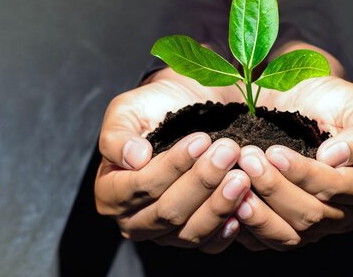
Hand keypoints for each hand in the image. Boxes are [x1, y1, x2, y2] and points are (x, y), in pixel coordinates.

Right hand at [94, 68, 250, 252]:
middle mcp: (133, 221)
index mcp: (110, 192)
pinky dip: (226, 230)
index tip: (201, 140)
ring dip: (219, 204)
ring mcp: (164, 234)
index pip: (141, 187)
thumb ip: (118, 135)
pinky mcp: (193, 237)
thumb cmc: (155, 108)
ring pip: (190, 231)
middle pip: (168, 212)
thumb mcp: (127, 110)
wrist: (187, 107)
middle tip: (229, 153)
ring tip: (241, 177)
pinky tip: (242, 209)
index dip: (172, 166)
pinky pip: (209, 245)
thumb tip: (134, 159)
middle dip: (202, 182)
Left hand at [234, 42, 352, 249]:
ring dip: (259, 211)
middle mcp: (345, 214)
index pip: (338, 188)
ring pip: (289, 234)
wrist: (297, 100)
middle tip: (248, 160)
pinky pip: (266, 242)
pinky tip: (230, 206)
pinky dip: (247, 228)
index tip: (275, 152)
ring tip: (236, 182)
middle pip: (311, 214)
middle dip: (276, 188)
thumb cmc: (330, 101)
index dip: (306, 173)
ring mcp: (314, 229)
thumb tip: (335, 159)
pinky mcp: (284, 232)